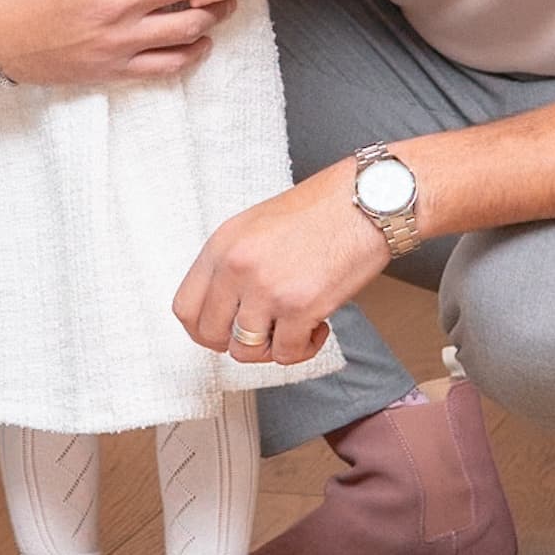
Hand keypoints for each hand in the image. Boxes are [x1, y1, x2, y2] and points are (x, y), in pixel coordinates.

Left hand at [172, 161, 389, 366]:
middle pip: (211, 334)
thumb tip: (225, 307)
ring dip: (271, 348)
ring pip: (246, 351)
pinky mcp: (300, 307)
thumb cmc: (323, 209)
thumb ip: (234, 264)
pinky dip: (304, 348)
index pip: (185, 307)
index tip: (222, 332)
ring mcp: (267, 288)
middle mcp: (238, 266)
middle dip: (236, 343)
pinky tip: (319, 327)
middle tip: (263, 334)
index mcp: (223, 244)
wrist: (368, 200)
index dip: (203, 329)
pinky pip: (287, 353)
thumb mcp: (257, 226)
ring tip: (293, 329)